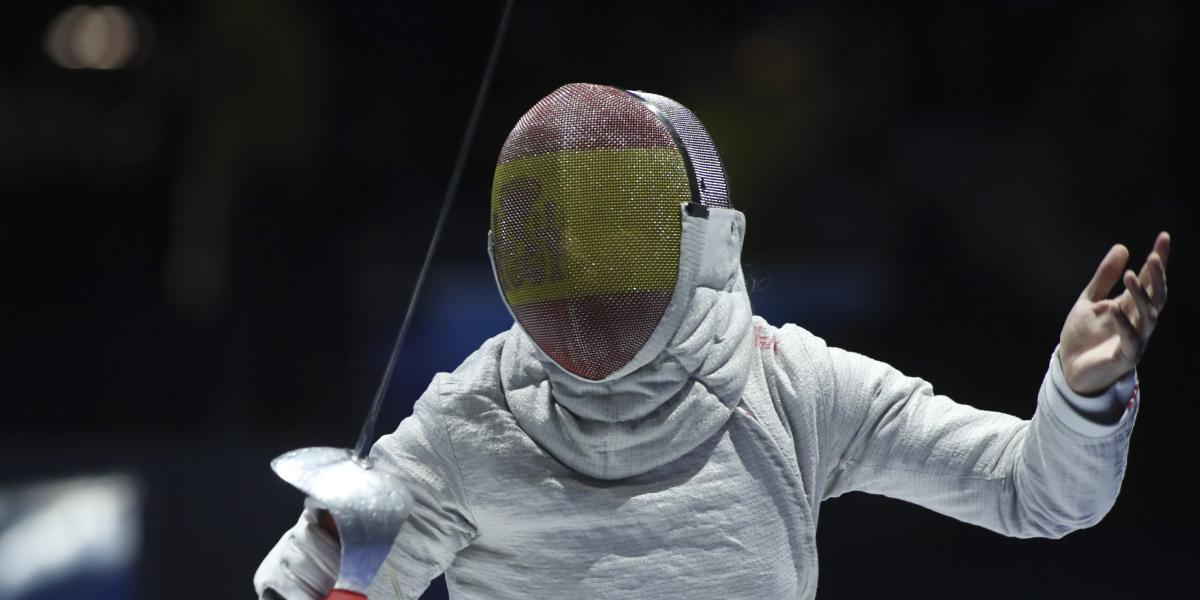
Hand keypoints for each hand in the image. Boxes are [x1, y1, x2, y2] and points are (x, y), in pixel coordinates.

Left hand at [1059, 232, 1170, 394]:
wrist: (1069, 368)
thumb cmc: (1083, 336)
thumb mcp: (1089, 301)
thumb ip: (1104, 277)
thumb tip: (1123, 247)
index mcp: (1130, 306)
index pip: (1149, 280)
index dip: (1158, 260)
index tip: (1164, 237)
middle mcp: (1138, 321)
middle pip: (1155, 296)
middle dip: (1157, 277)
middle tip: (1153, 256)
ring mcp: (1136, 339)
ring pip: (1148, 316)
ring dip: (1141, 296)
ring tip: (1131, 276)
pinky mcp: (1126, 357)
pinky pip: (1130, 340)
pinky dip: (1124, 324)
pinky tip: (1115, 309)